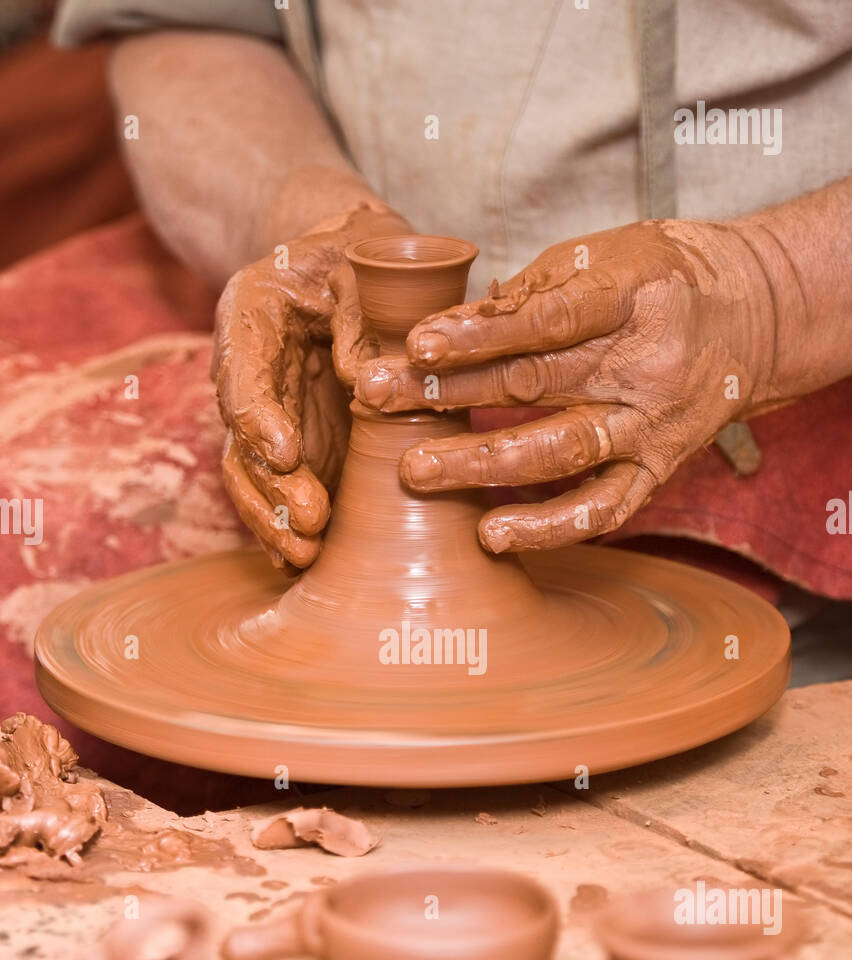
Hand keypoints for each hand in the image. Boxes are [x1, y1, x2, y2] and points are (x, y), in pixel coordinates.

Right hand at [213, 202, 409, 567]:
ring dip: (275, 520)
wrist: (339, 262)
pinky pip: (277, 491)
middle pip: (244, 441)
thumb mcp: (362, 263)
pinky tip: (299, 565)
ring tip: (304, 554)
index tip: (286, 452)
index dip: (261, 419)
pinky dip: (283, 529)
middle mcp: (248, 375)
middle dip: (275, 487)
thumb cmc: (354, 258)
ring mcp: (267, 415)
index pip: (245, 376)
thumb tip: (365, 379)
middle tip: (313, 518)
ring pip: (253, 476)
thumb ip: (362, 313)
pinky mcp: (292, 443)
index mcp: (253, 319)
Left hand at [354, 219, 775, 553]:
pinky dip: (547, 527)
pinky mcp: (658, 470)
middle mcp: (645, 366)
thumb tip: (442, 330)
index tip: (417, 343)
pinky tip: (492, 534)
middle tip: (375, 399)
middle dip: (447, 393)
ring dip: (482, 464)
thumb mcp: (599, 259)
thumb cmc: (656, 278)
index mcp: (632, 295)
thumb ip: (526, 297)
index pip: (548, 318)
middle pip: (535, 382)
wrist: (752, 315)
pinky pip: (602, 510)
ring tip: (416, 471)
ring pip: (562, 451)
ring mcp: (653, 425)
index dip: (481, 333)